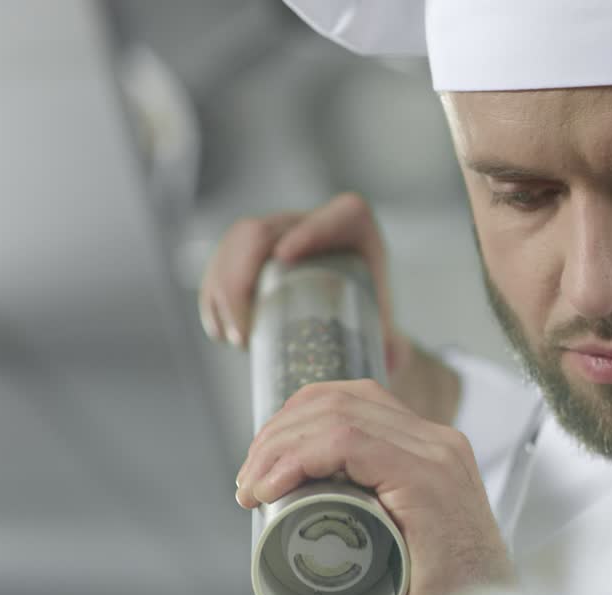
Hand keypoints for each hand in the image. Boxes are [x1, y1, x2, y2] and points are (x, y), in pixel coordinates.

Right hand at [198, 193, 458, 423]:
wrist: (351, 328)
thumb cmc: (372, 328)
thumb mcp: (387, 336)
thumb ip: (397, 351)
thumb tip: (391, 361)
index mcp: (356, 230)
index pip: (339, 216)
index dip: (310, 228)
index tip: (286, 256)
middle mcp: (312, 223)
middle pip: (266, 229)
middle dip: (243, 274)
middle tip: (246, 332)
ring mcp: (276, 233)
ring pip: (236, 244)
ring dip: (223, 290)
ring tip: (237, 340)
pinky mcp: (249, 254)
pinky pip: (220, 261)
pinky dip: (214, 296)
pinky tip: (221, 330)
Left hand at [234, 378, 515, 594]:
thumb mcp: (399, 543)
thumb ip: (367, 516)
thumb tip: (299, 518)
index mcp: (433, 449)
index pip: (353, 400)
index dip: (294, 421)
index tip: (264, 467)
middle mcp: (439, 443)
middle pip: (339, 400)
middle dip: (278, 433)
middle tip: (250, 481)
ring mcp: (437, 458)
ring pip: (338, 416)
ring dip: (279, 446)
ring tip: (254, 486)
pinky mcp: (428, 482)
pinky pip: (351, 443)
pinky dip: (300, 457)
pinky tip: (275, 485)